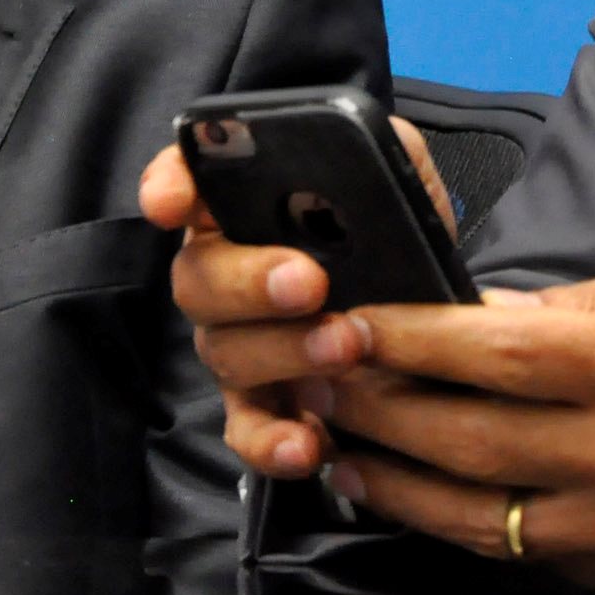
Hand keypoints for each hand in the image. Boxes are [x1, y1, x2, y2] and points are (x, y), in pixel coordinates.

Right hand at [136, 116, 456, 477]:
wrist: (425, 303)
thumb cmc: (394, 226)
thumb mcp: (394, 171)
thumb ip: (377, 154)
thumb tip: (363, 161)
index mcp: (241, 203)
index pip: (184, 180)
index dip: (169, 187)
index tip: (170, 203)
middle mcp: (223, 270)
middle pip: (198, 278)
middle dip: (250, 281)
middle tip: (308, 281)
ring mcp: (237, 341)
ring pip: (227, 351)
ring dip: (285, 350)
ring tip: (346, 344)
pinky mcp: (264, 403)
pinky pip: (248, 430)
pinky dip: (272, 441)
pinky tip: (309, 441)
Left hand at [321, 257, 594, 594]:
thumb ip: (585, 303)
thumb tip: (485, 312)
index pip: (499, 352)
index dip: (412, 340)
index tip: (349, 322)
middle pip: (469, 437)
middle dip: (378, 404)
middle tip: (315, 376)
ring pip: (478, 515)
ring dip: (394, 480)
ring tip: (338, 444)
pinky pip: (525, 554)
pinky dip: (459, 526)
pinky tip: (416, 496)